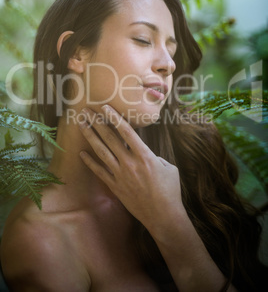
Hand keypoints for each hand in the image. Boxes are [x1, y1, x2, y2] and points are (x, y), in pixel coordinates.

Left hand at [78, 105, 184, 236]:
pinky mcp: (115, 186)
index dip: (115, 118)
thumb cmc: (170, 190)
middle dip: (97, 122)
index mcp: (145, 155)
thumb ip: (155, 156)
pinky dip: (90, 162)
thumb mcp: (169, 167)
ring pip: (101, 151)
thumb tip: (144, 153)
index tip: (105, 107)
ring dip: (90, 136)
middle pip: (110, 138)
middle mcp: (129, 162)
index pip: (126, 131)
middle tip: (87, 110)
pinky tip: (82, 153)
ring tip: (81, 125)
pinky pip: (99, 172)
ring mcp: (120, 175)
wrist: (163, 216)